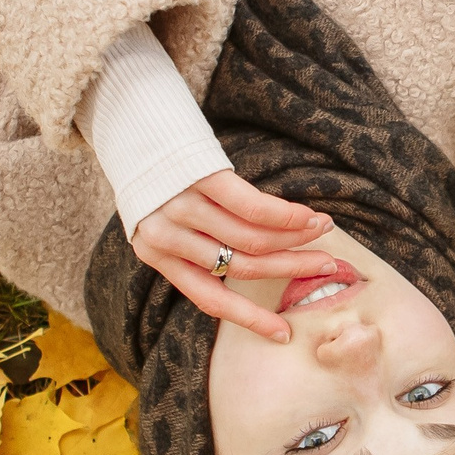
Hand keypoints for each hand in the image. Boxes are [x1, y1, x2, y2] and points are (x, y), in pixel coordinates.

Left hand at [132, 171, 338, 342]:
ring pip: (251, 239)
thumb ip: (196, 243)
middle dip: (290, 268)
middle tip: (325, 266)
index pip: (209, 298)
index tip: (283, 334)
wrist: (129, 121)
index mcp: (156, 255)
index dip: (250, 318)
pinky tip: (307, 217)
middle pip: (241, 266)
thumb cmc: (156, 173)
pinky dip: (286, 216)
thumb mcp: (163, 217)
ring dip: (296, 238)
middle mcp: (166, 237)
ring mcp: (182, 207)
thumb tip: (255, 262)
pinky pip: (252, 207)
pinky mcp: (200, 177)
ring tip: (322, 230)